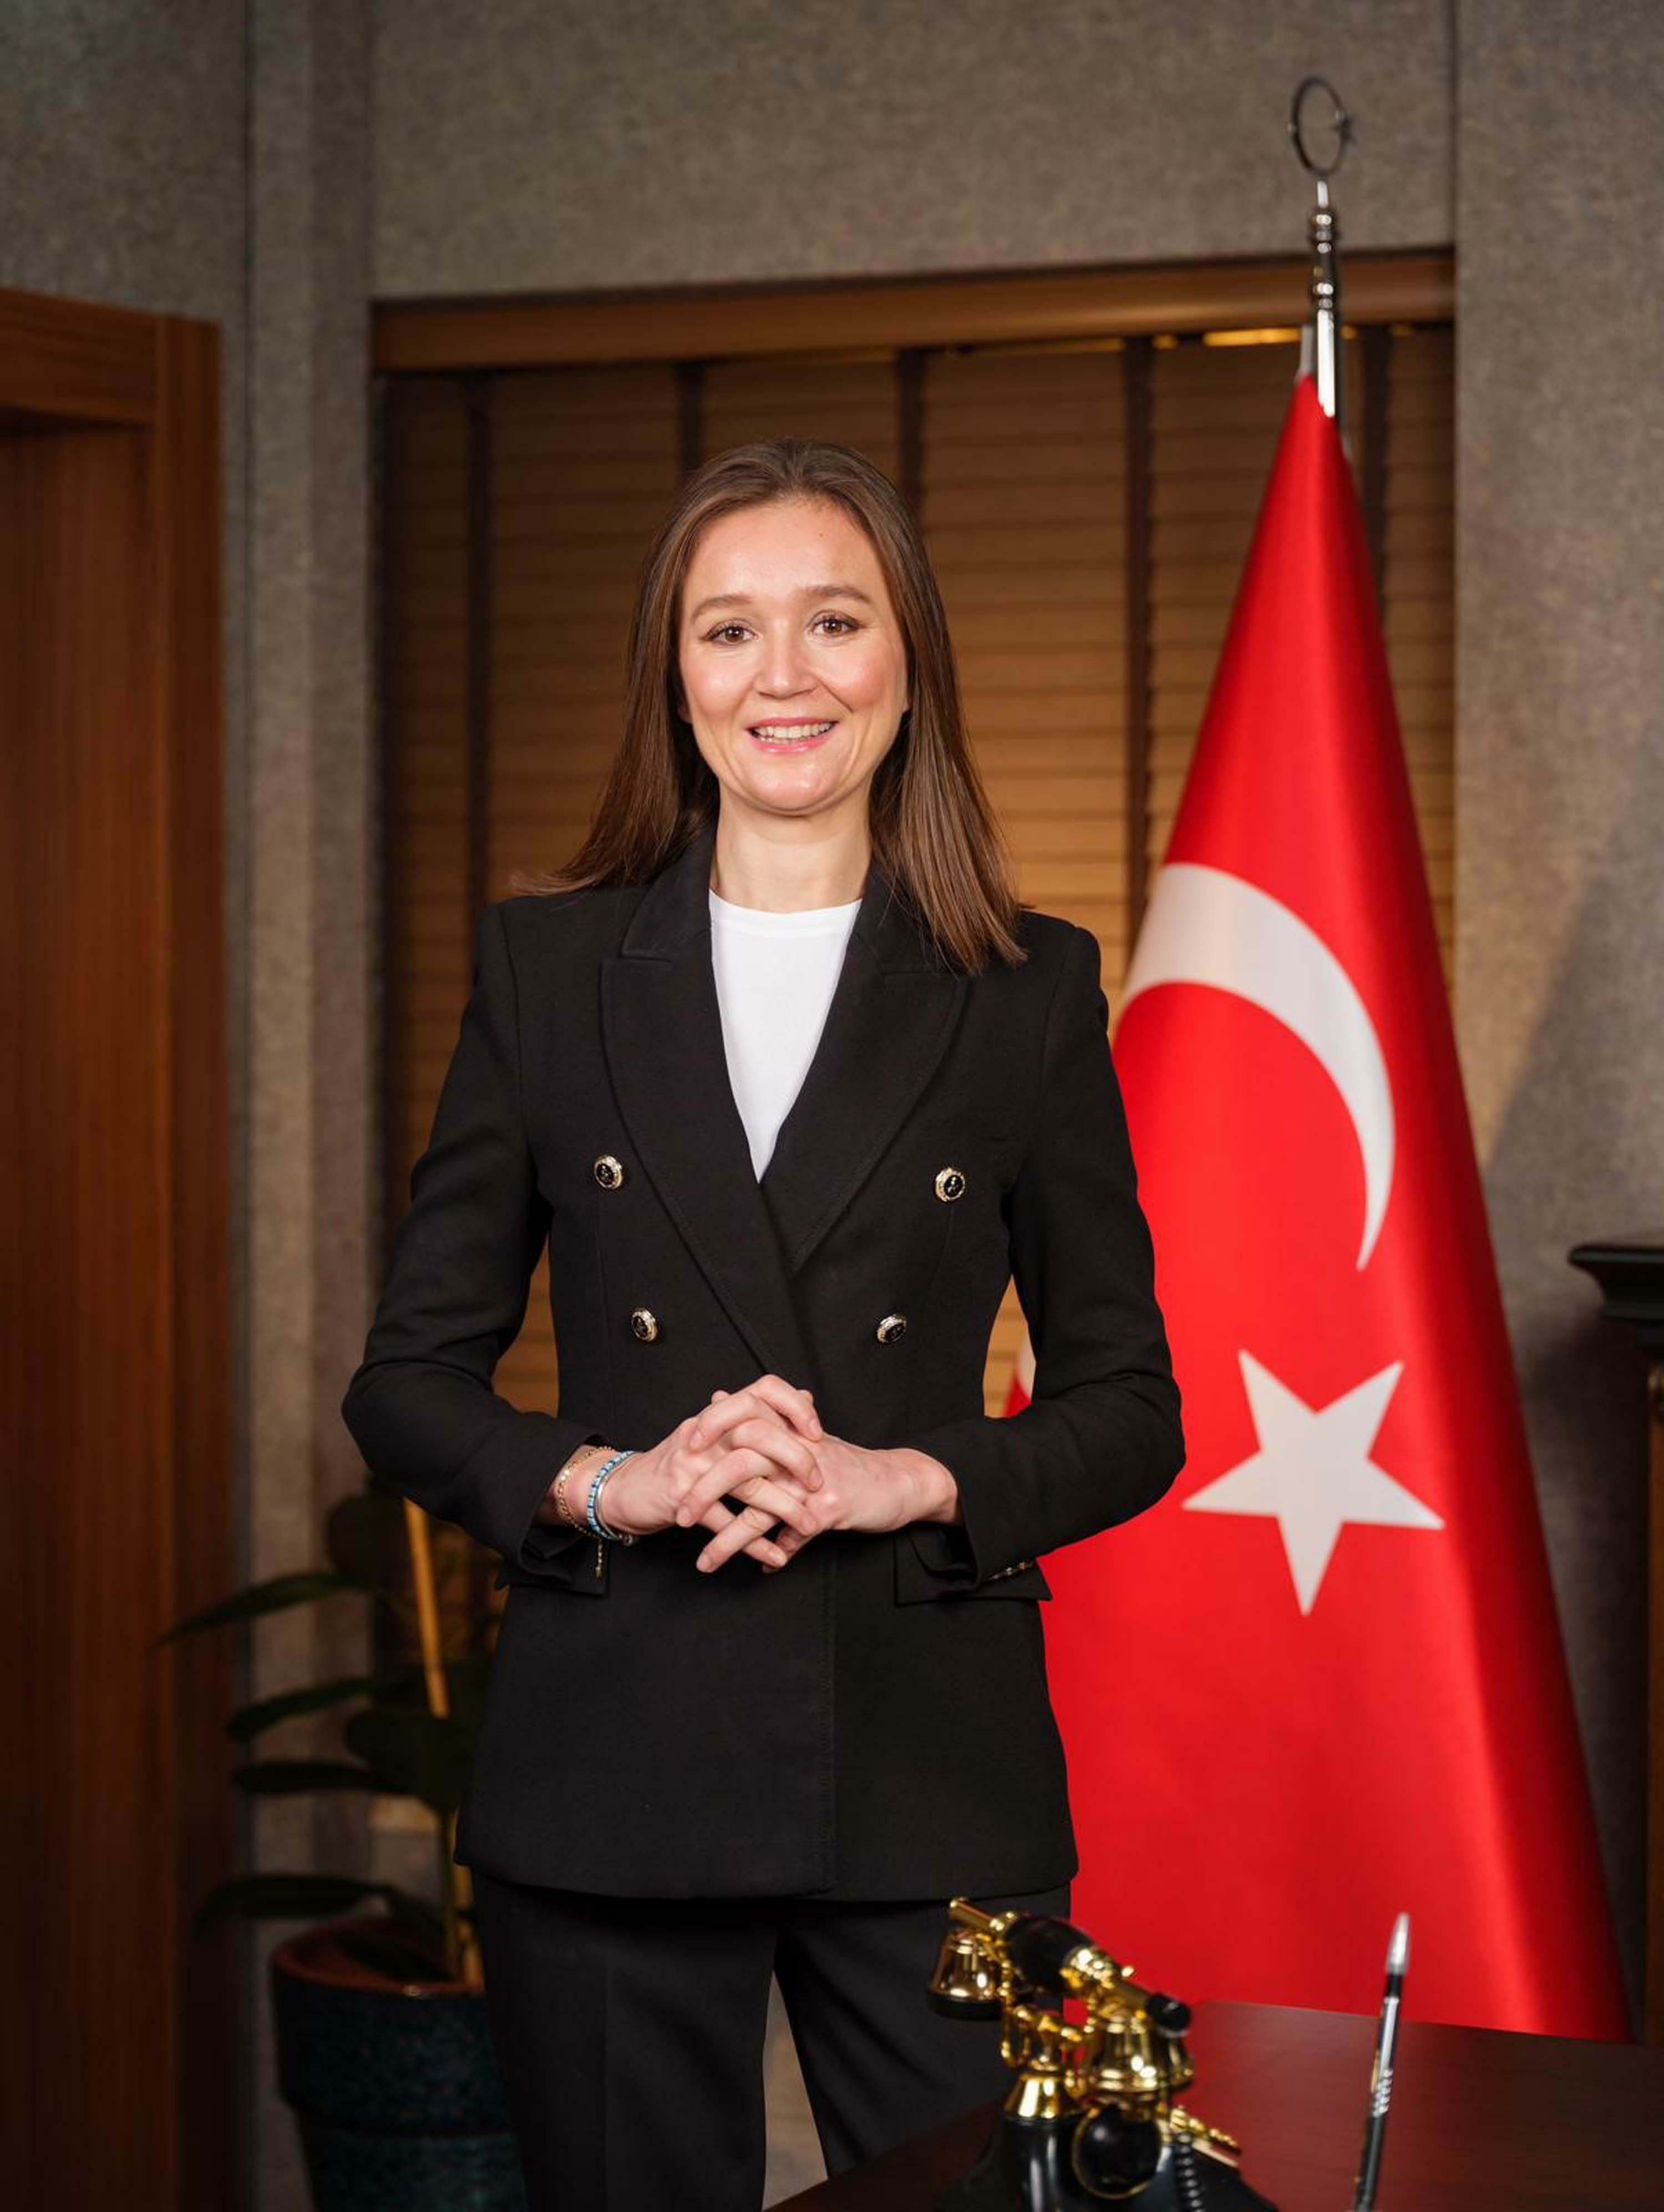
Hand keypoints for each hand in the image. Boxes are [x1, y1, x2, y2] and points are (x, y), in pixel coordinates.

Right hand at [600, 1374, 825, 1570]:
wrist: (626, 1489)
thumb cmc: (678, 1464)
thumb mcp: (715, 1435)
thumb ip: (757, 1420)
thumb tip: (805, 1397)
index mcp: (719, 1414)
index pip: (763, 1391)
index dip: (794, 1407)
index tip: (818, 1433)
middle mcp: (707, 1432)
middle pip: (760, 1434)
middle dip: (796, 1459)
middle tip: (818, 1484)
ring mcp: (693, 1464)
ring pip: (746, 1482)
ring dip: (782, 1508)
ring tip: (809, 1525)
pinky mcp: (682, 1497)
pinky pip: (724, 1521)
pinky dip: (752, 1543)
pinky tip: (774, 1555)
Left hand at [677, 1408, 958, 1574]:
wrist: (897, 1481)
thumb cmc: (845, 1462)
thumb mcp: (804, 1436)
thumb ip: (759, 1419)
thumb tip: (716, 1397)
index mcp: (789, 1428)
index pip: (744, 1413)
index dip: (713, 1426)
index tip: (684, 1445)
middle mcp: (797, 1450)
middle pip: (741, 1461)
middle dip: (705, 1490)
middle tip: (679, 1514)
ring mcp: (812, 1481)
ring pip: (760, 1509)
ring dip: (728, 1539)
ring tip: (704, 1561)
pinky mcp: (828, 1510)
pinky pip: (792, 1537)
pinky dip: (775, 1556)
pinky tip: (765, 1570)